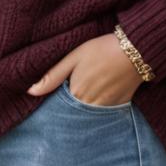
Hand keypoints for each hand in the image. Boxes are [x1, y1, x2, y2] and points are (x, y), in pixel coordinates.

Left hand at [26, 32, 142, 104]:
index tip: (51, 101)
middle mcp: (90, 105)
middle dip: (67, 111)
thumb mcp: (74, 57)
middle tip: (67, 101)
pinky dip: (97, 110)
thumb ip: (52, 75)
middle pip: (73, 114)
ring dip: (82, 112)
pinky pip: (103, 114)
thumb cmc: (102, 49)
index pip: (58, 107)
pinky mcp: (119, 106)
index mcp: (76, 93)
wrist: (135, 50)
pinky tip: (98, 98)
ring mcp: (106, 108)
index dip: (54, 104)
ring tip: (84, 97)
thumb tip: (30, 91)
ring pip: (88, 116)